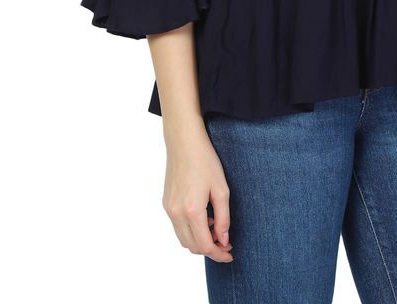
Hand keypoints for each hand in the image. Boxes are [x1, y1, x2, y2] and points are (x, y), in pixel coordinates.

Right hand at [161, 124, 233, 263]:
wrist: (184, 142)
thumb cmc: (205, 161)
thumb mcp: (221, 189)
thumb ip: (224, 218)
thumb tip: (224, 239)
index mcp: (192, 211)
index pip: (205, 246)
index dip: (219, 253)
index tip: (230, 253)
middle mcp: (176, 213)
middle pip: (192, 247)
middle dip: (210, 249)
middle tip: (226, 242)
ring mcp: (168, 209)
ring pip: (183, 239)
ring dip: (199, 241)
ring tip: (216, 229)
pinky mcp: (166, 203)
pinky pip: (177, 227)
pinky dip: (190, 230)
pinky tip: (204, 218)